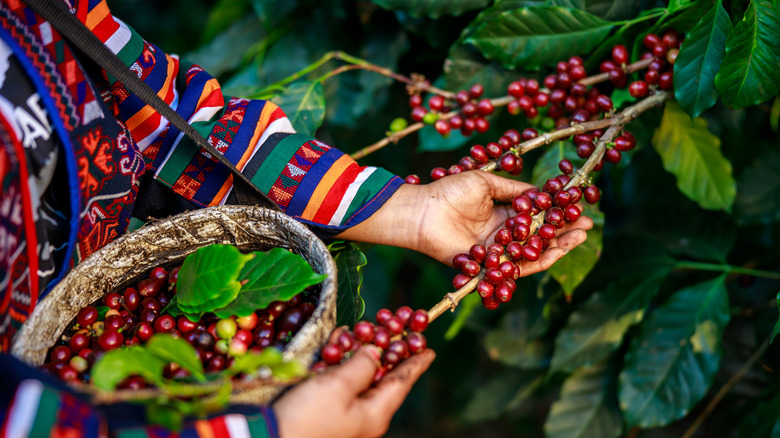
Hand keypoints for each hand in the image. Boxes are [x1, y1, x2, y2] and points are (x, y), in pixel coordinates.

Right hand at [273, 345, 434, 437]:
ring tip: (357, 332)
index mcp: (375, 412)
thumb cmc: (308, 418)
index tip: (429, 348)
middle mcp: (364, 414)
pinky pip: (339, 383)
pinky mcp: (325, 410)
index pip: (402, 382)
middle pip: (382, 376)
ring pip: (358, 376)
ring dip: (357, 352)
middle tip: (392, 327)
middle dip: (385, 349)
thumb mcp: (338, 386)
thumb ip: (362, 365)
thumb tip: (376, 353)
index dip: (415, 362)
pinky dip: (338, 363)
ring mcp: (344, 413)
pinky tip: (334, 346)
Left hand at [337, 171, 592, 272]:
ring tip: (579, 237)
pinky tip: (556, 249)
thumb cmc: (448, 192)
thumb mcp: (485, 182)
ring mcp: (496, 251)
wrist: (422, 211)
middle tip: (587, 226)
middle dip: (564, 232)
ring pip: (533, 253)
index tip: (579, 207)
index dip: (558, 214)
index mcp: (502, 214)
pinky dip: (536, 259)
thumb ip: (514, 189)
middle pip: (540, 237)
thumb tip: (540, 193)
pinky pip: (516, 266)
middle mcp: (502, 234)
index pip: (536, 217)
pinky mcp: (488, 265)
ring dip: (557, 246)